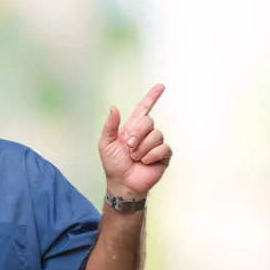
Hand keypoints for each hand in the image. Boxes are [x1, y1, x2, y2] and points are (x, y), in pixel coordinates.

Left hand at [99, 83, 172, 199]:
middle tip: (129, 147)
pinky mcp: (163, 155)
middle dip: (137, 134)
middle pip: (148, 121)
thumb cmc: (113, 164)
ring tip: (135, 158)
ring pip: (156, 135)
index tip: (160, 86)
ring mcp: (155, 144)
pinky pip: (163, 147)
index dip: (152, 97)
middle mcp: (145, 134)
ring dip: (142, 148)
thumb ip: (110, 126)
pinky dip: (151, 155)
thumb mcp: (106, 144)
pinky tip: (145, 162)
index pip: (144, 109)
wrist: (122, 183)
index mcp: (132, 129)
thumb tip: (113, 107)